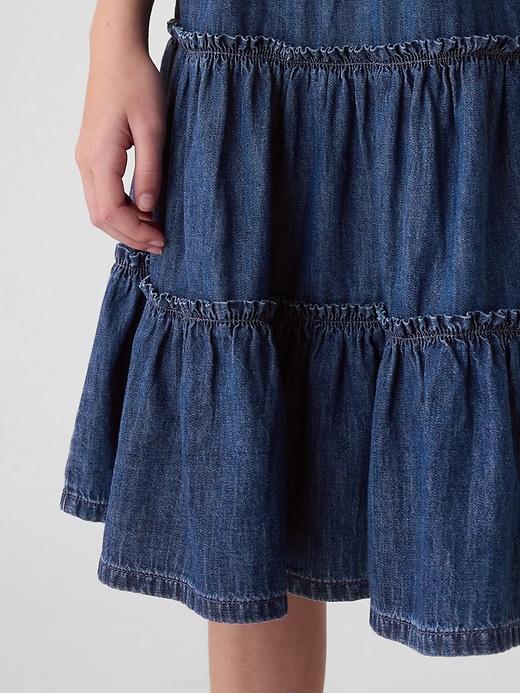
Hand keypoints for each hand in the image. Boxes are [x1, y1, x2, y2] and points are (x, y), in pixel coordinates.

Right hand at [75, 46, 165, 253]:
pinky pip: (101, 194)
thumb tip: (149, 209)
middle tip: (161, 244)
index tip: (162, 240)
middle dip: (130, 236)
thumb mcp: (154, 128)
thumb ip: (150, 171)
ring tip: (155, 232)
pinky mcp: (92, 155)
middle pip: (101, 217)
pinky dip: (120, 211)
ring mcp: (85, 159)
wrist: (116, 54)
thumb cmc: (137, 83)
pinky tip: (144, 213)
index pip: (111, 212)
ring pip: (99, 209)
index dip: (136, 233)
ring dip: (125, 226)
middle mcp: (86, 162)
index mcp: (99, 157)